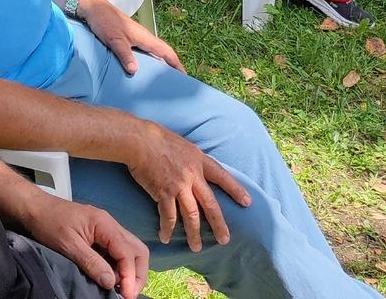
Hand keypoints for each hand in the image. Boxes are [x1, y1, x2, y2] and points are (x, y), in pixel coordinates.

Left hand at [16, 190, 148, 298]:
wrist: (35, 209)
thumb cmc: (49, 221)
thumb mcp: (69, 245)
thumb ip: (92, 262)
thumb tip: (111, 281)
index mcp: (104, 224)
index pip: (128, 252)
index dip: (130, 275)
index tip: (126, 294)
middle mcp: (110, 225)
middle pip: (137, 250)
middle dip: (137, 274)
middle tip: (128, 293)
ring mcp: (105, 230)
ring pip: (129, 251)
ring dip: (128, 271)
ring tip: (119, 288)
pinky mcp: (99, 236)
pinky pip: (117, 252)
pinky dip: (118, 267)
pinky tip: (110, 278)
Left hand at [79, 0, 182, 74]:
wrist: (92, 8)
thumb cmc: (104, 21)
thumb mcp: (114, 40)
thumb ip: (125, 55)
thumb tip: (135, 71)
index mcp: (144, 36)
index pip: (166, 52)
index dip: (176, 64)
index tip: (185, 76)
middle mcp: (143, 37)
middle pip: (162, 53)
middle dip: (171, 66)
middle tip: (176, 81)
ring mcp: (135, 37)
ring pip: (152, 52)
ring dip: (159, 63)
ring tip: (161, 78)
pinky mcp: (127, 38)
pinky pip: (143, 51)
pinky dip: (148, 60)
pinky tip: (143, 68)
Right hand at [122, 121, 250, 252]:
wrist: (138, 140)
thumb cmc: (156, 138)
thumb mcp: (183, 144)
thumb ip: (191, 159)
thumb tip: (194, 166)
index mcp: (199, 160)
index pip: (222, 176)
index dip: (236, 189)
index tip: (247, 202)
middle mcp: (192, 175)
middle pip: (210, 204)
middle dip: (219, 224)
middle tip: (224, 240)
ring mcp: (179, 185)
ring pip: (191, 215)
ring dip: (194, 234)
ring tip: (196, 248)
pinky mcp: (163, 193)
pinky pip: (168, 216)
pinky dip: (167, 229)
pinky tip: (166, 237)